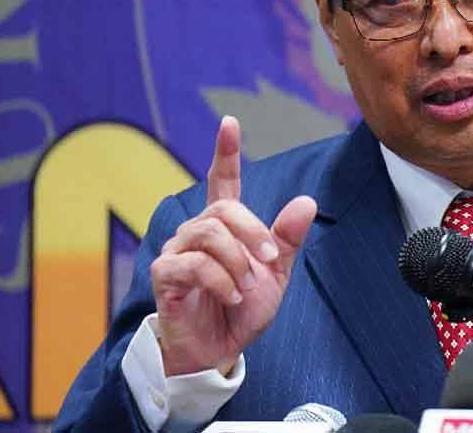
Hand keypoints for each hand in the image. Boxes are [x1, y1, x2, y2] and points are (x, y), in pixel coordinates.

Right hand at [151, 116, 317, 375]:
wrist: (219, 350)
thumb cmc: (242, 309)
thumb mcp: (275, 273)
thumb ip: (286, 238)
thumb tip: (307, 201)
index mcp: (223, 226)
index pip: (221, 181)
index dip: (225, 152)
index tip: (230, 122)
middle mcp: (196, 231)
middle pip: (223, 209)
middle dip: (252, 231)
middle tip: (268, 258)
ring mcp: (176, 251)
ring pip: (208, 234)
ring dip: (237, 261)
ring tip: (247, 287)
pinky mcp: (165, 276)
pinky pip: (193, 266)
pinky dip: (220, 281)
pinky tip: (231, 297)